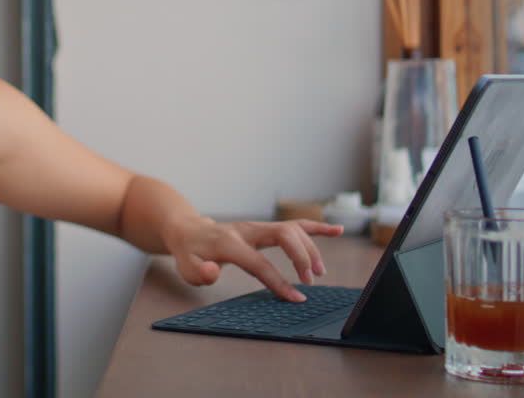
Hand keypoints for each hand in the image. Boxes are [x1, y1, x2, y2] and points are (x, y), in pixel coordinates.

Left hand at [164, 218, 344, 301]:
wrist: (189, 231)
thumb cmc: (190, 253)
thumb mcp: (187, 268)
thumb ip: (201, 272)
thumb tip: (214, 272)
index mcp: (229, 243)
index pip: (260, 263)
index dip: (279, 281)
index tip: (296, 298)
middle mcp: (247, 230)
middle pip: (283, 235)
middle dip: (301, 256)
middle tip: (311, 280)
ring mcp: (258, 226)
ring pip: (292, 229)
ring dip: (310, 247)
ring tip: (319, 271)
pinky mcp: (265, 227)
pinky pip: (294, 224)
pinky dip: (316, 227)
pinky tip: (336, 231)